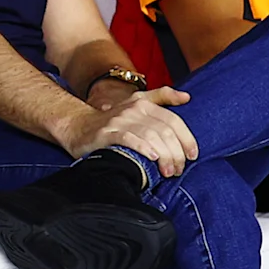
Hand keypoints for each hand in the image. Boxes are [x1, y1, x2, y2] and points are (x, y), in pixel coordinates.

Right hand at [58, 86, 198, 175]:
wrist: (76, 126)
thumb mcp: (136, 104)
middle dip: (176, 153)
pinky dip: (143, 148)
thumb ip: (161, 97)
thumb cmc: (112, 121)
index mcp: (143, 103)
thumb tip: (187, 97)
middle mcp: (132, 109)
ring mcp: (119, 120)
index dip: (187, 139)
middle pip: (164, 131)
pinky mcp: (106, 133)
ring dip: (164, 156)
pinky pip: (128, 139)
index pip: (173, 120)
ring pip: (150, 136)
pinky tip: (151, 158)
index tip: (192, 156)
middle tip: (177, 169)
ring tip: (167, 171)